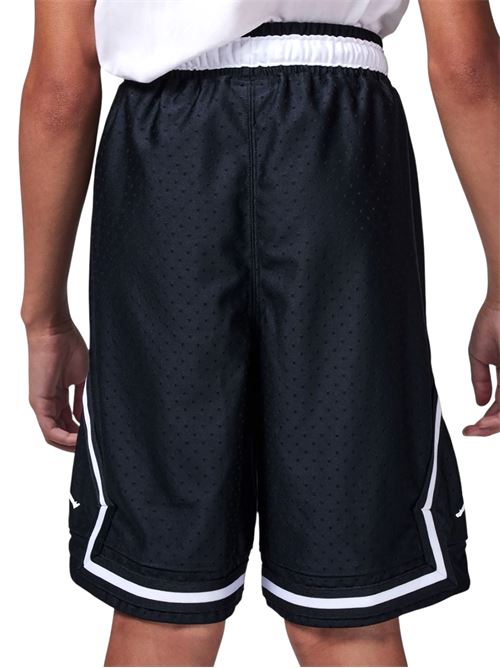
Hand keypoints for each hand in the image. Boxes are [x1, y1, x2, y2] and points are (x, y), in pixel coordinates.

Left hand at [26, 319, 88, 450]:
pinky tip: (78, 441)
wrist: (54, 330)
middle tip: (92, 447)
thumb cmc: (68, 346)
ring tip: (86, 447)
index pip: (67, 423)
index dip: (80, 434)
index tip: (94, 437)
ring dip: (69, 445)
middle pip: (60, 433)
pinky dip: (64, 438)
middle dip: (75, 443)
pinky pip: (49, 429)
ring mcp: (41, 403)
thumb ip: (82, 398)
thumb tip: (84, 416)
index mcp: (57, 396)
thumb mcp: (81, 378)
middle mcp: (47, 402)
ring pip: (53, 435)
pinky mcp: (38, 402)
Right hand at [463, 300, 499, 436]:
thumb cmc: (495, 322)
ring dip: (495, 423)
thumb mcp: (480, 356)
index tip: (470, 428)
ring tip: (479, 427)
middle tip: (473, 430)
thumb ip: (480, 380)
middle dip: (490, 427)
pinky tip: (488, 417)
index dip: (486, 421)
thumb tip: (480, 403)